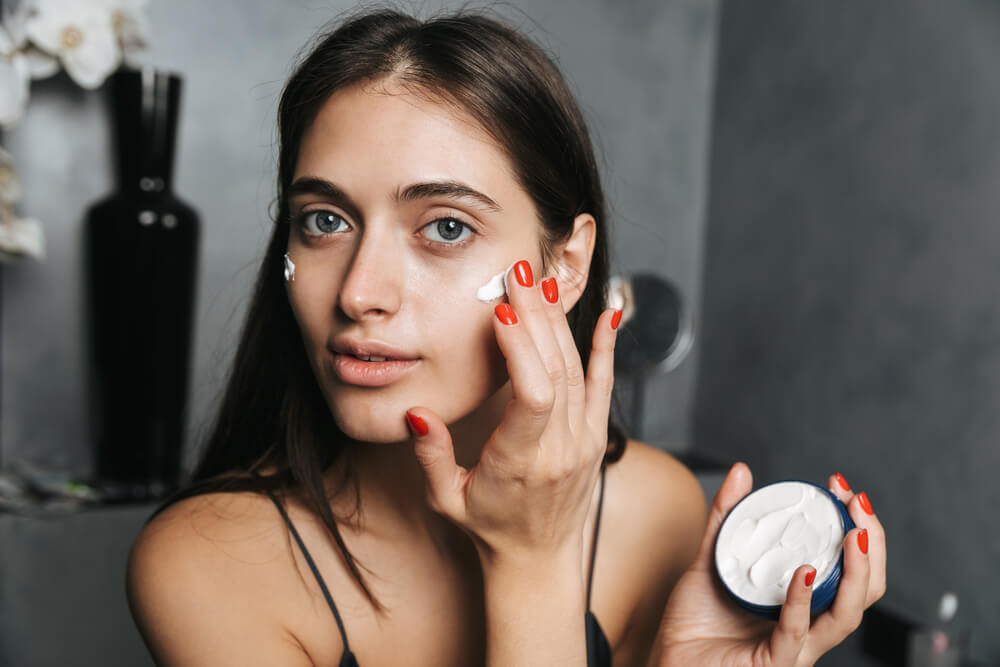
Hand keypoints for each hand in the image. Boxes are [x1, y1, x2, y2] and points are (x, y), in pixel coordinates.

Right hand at [405, 259, 619, 565]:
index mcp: (522, 462)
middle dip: (535, 314)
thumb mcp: (447, 499)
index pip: (533, 396)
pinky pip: (606, 383)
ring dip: (559, 321)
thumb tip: (418, 413)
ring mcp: (584, 440)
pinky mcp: (596, 435)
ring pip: (578, 369)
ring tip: (542, 279)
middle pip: (556, 369)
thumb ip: (433, 456)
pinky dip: (606, 346)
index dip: (521, 350)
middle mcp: (561, 448)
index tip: (501, 312)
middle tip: (518, 270)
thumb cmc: (488, 528)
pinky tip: (608, 313)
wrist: (540, 560)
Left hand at [653, 463, 886, 666]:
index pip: (850, 569)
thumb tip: (741, 472)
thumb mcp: (712, 558)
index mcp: (803, 602)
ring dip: (856, 573)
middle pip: (863, 591)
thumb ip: (727, 517)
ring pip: (844, 615)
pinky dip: (802, 602)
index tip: (844, 490)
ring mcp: (795, 646)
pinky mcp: (773, 661)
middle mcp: (808, 625)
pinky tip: (803, 574)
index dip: (859, 529)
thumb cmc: (694, 621)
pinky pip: (795, 634)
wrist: (668, 659)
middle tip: (857, 503)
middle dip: (871, 545)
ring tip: (854, 535)